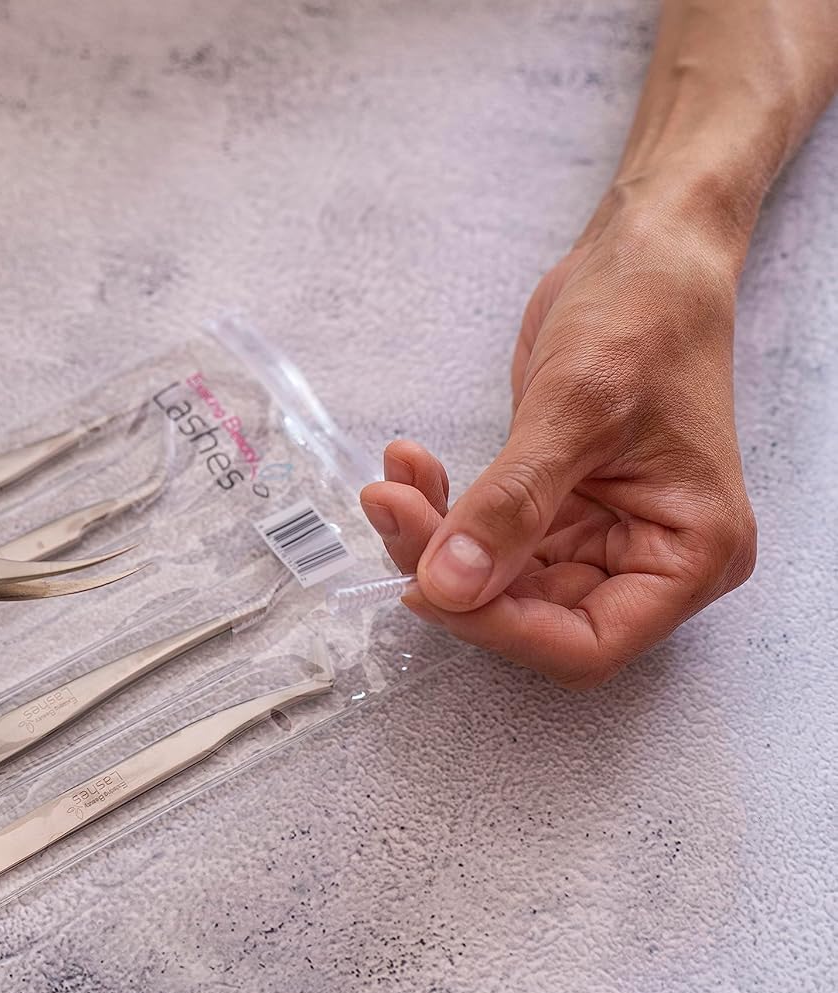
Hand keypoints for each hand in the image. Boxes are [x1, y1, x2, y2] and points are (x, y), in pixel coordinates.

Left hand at [360, 205, 756, 687]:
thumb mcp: (575, 409)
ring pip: (496, 581)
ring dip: (434, 540)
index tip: (430, 584)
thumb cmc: (645, 317)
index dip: (499, 627)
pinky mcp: (556, 508)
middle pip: (530, 616)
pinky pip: (486, 537)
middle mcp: (648, 560)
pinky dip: (442, 510)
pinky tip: (412, 468)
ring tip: (393, 485)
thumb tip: (449, 586)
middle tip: (393, 512)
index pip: (584, 644)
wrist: (642, 257)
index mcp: (690, 555)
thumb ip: (511, 505)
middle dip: (452, 574)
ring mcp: (599, 536)